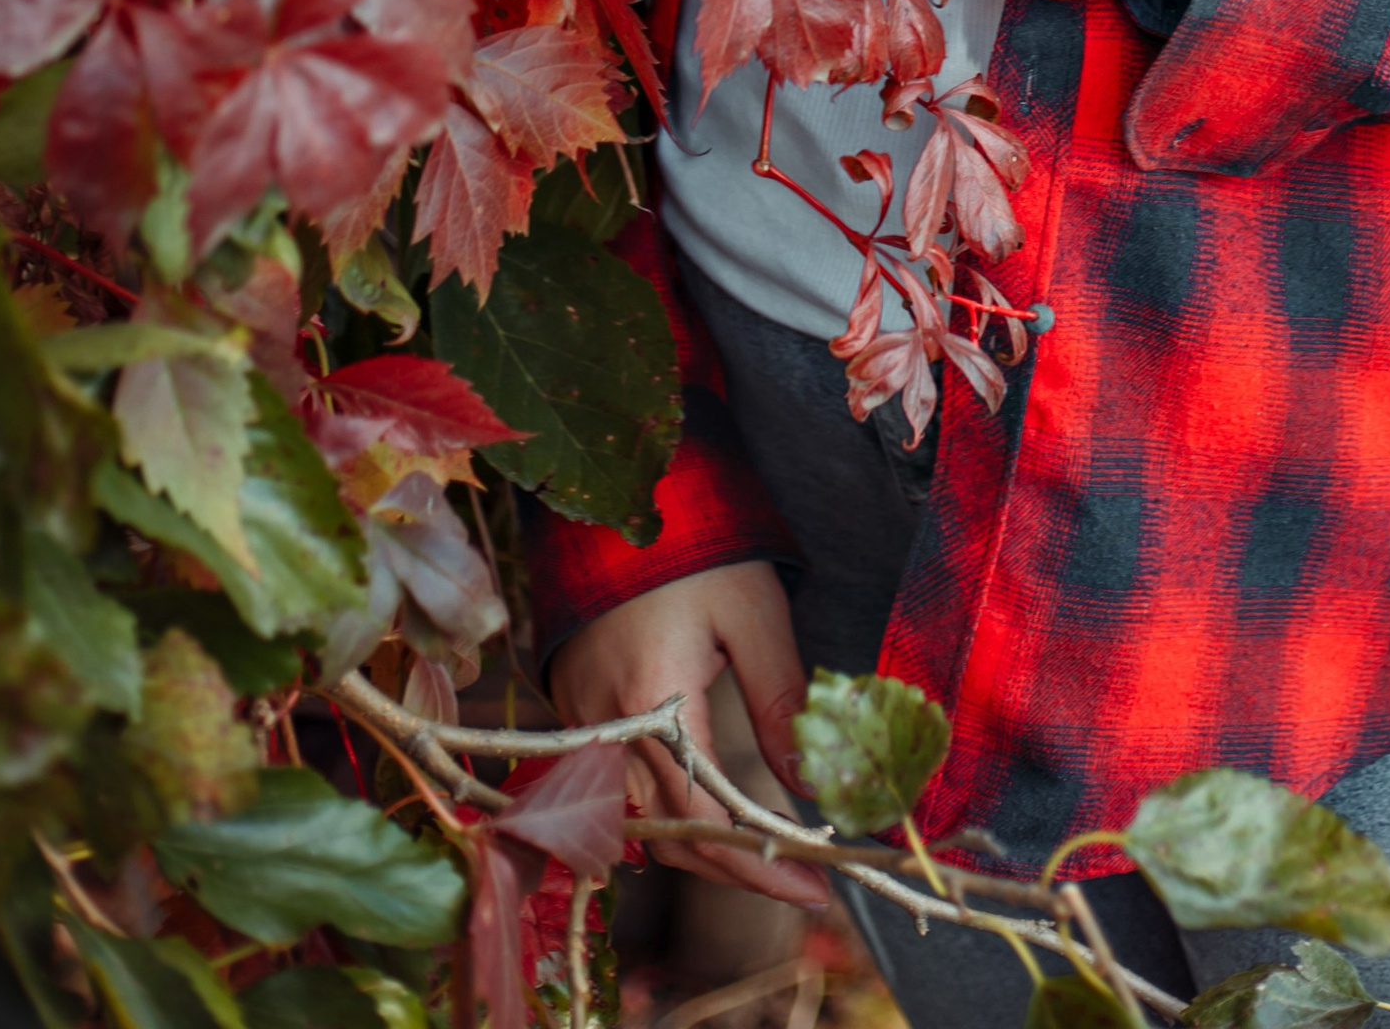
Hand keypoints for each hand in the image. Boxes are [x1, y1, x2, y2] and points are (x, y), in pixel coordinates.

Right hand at [548, 560, 828, 904]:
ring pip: (638, 822)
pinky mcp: (573, 708)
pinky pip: (614, 789)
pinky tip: (705, 809)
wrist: (617, 499)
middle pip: (670, 838)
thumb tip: (813, 785)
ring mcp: (581, 722)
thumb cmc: (695, 548)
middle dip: (734, 871)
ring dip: (697, 848)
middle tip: (798, 879)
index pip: (708, 823)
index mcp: (653, 706)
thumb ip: (781, 702)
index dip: (763, 866)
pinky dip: (662, 812)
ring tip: (760, 854)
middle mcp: (606, 729)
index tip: (816, 888)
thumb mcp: (754, 616)